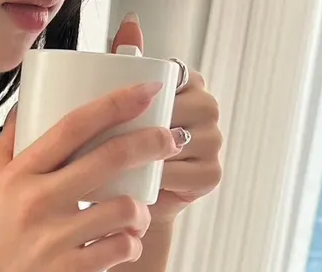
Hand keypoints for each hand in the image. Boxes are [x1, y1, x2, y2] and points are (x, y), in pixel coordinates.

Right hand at [0, 85, 178, 271]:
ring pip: (123, 208)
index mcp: (18, 177)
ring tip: (138, 216)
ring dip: (142, 211)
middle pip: (109, 158)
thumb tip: (27, 108)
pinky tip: (125, 247)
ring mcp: (53, 240)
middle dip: (152, 142)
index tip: (147, 90)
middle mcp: (36, 203)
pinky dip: (131, 246)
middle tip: (172, 140)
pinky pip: (120, 249)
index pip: (73, 126)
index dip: (116, 103)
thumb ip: (7, 150)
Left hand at [112, 15, 222, 230]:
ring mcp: (214, 140)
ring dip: (148, 155)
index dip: (142, 98)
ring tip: (118, 165)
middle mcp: (207, 107)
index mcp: (188, 83)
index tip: (116, 116)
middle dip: (142, 129)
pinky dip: (159, 180)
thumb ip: (127, 60)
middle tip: (107, 145)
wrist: (132, 200)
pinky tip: (140, 184)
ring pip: (177, 142)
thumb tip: (130, 22)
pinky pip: (183, 174)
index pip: (169, 79)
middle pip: (175, 110)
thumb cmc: (125, 149)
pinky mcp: (211, 173)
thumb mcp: (120, 104)